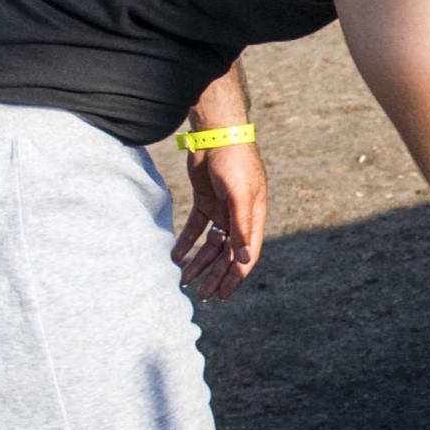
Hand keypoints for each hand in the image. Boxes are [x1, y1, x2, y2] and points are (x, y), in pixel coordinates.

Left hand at [174, 139, 265, 298]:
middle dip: (214, 275)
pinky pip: (196, 228)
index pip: (245, 256)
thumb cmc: (234, 162)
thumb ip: (242, 227)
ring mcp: (222, 210)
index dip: (234, 277)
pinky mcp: (205, 201)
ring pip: (210, 244)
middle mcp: (239, 218)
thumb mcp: (240, 195)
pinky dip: (187, 242)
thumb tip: (243, 259)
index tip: (221, 295)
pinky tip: (176, 256)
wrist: (216, 134)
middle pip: (227, 254)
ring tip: (184, 279)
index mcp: (253, 219)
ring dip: (199, 262)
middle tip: (201, 295)